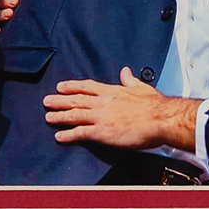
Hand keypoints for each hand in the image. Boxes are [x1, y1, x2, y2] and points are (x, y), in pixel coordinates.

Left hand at [43, 67, 197, 150]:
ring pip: (74, 115)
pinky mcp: (102, 132)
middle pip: (76, 100)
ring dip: (60, 116)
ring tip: (48, 118)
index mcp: (112, 91)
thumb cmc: (155, 105)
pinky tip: (59, 136)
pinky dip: (69, 134)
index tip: (61, 86)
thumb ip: (130, 80)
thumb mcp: (142, 87)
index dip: (72, 86)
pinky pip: (81, 133)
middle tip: (46, 101)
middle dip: (60, 100)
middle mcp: (103, 102)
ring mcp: (101, 117)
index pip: (87, 86)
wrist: (161, 119)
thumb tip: (125, 71)